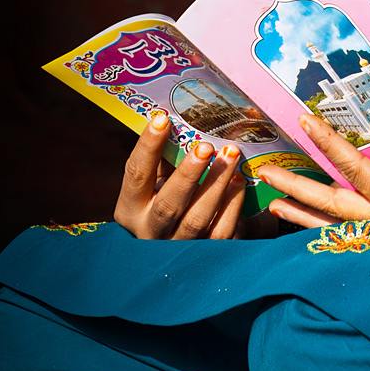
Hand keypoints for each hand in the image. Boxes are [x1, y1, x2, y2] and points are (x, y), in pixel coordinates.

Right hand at [114, 111, 247, 239]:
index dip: (148, 147)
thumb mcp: (159, 180)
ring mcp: (178, 246)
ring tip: (231, 154)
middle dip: (188, 173)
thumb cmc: (171, 196)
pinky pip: (221, 230)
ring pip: (197, 218)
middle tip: (206, 146)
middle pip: (168, 203)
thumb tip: (178, 118)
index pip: (136, 175)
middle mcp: (150, 231)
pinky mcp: (206, 252)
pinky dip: (232, 203)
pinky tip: (239, 180)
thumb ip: (165, 156)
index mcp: (130, 209)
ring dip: (216, 183)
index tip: (162, 118)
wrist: (189, 240)